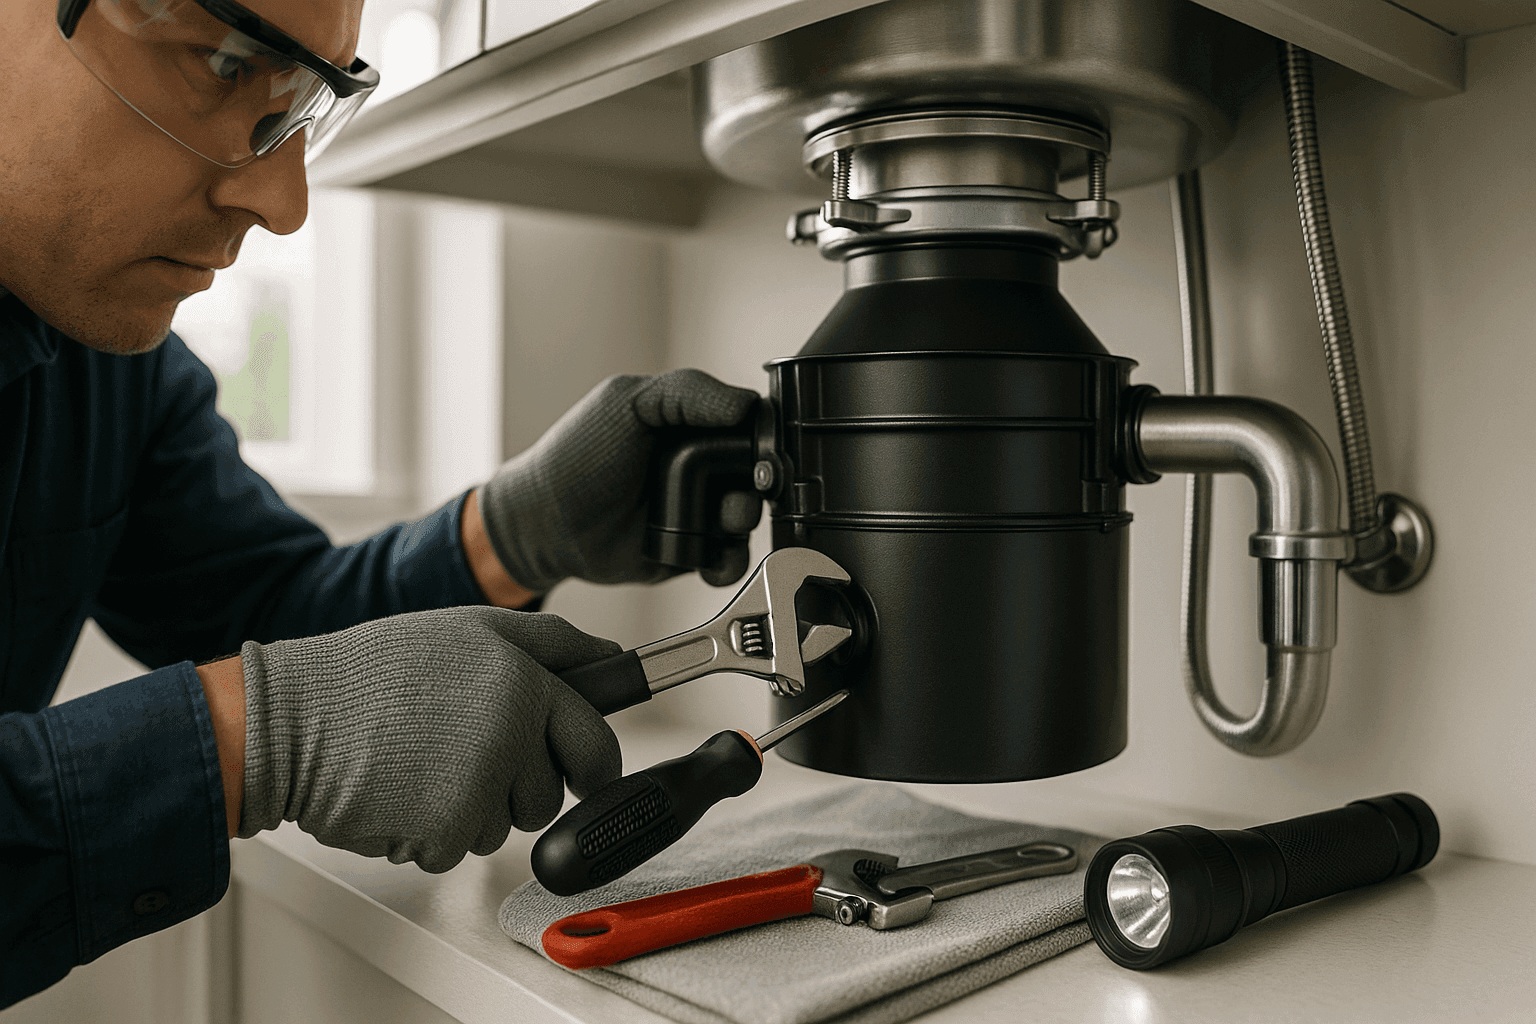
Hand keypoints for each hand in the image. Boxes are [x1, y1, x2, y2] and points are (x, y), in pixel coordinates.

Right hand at [236, 607, 622, 872]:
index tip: (585, 774)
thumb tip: (613, 657)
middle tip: (463, 754)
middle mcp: (511, 731)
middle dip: (518, 788)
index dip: (594, 766)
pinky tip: (399, 791)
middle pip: (549, 796)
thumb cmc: (373, 674)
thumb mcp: (470, 630)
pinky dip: (430, 833)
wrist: (290, 720)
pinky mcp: (445, 829)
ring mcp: (480, 783)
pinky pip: (458, 849)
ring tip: (419, 762)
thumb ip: (550, 643)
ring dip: (468, 808)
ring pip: (503, 826)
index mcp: (523, 680)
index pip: (596, 742)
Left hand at [477, 369, 761, 591]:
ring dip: (743, 521)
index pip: (749, 423)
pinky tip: (710, 558)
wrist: (546, 524)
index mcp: (692, 422)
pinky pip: (727, 559)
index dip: (763, 437)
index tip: (762, 451)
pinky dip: (728, 563)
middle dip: (760, 484)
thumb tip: (746, 403)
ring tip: (722, 522)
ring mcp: (697, 509)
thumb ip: (687, 392)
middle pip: (758, 474)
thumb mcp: (627, 402)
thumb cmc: (577, 456)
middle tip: (742, 489)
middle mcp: (701, 465)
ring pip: (748, 518)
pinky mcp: (691, 549)